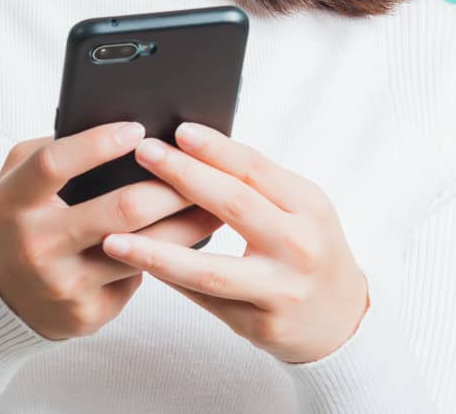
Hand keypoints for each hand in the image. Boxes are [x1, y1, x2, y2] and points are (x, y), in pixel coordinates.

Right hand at [0, 121, 224, 340]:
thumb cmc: (16, 220)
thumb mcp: (14, 180)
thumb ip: (52, 150)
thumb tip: (117, 132)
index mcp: (13, 203)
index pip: (54, 165)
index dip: (97, 144)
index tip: (137, 129)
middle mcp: (36, 246)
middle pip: (119, 210)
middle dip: (170, 186)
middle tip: (202, 168)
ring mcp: (63, 284)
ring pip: (143, 251)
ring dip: (186, 226)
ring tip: (215, 205)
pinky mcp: (86, 314)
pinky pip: (137, 280)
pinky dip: (162, 260)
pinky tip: (185, 247)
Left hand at [100, 122, 369, 363]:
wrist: (342, 322)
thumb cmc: (306, 249)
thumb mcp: (298, 208)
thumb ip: (253, 182)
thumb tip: (186, 143)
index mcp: (308, 206)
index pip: (255, 168)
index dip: (215, 147)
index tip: (177, 129)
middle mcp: (300, 247)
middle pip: (233, 205)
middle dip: (183, 176)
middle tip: (143, 154)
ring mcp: (282, 291)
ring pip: (210, 270)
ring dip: (157, 251)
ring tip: (113, 237)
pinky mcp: (262, 326)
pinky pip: (205, 299)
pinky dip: (168, 280)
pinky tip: (135, 264)